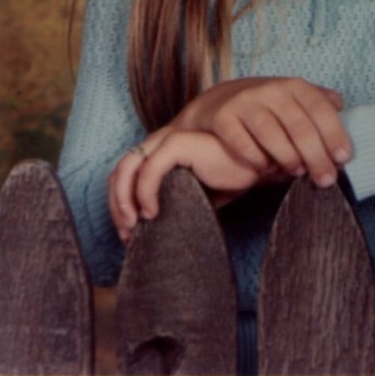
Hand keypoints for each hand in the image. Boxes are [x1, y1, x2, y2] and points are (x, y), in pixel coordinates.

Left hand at [108, 128, 262, 242]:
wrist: (258, 162)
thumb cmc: (231, 177)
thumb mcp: (195, 195)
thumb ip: (172, 202)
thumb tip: (150, 230)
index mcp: (161, 153)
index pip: (125, 176)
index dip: (119, 204)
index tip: (128, 233)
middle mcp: (160, 143)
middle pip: (119, 172)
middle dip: (116, 206)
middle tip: (127, 235)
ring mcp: (168, 140)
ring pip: (127, 168)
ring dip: (123, 200)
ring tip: (135, 225)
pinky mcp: (179, 143)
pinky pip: (150, 169)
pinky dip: (144, 192)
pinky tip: (153, 212)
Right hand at [172, 76, 351, 187]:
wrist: (218, 102)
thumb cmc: (266, 107)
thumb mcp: (292, 99)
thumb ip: (317, 103)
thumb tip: (341, 105)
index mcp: (293, 86)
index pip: (319, 108)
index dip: (333, 133)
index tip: (343, 158)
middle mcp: (270, 90)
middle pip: (298, 125)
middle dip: (316, 155)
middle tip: (326, 180)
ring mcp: (244, 102)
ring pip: (271, 134)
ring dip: (288, 157)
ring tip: (298, 173)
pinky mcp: (222, 116)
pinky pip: (242, 143)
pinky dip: (257, 160)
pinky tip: (267, 170)